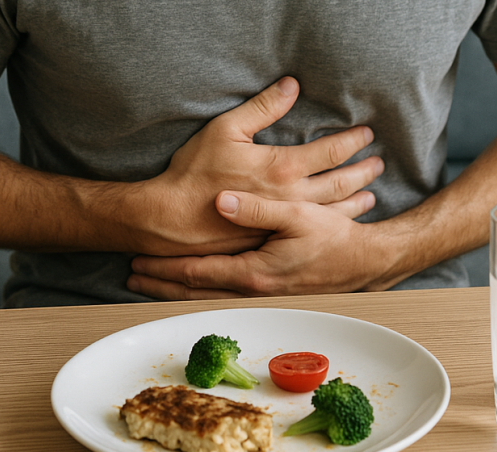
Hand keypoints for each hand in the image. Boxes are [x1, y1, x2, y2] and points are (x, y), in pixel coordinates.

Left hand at [128, 189, 396, 299]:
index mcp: (254, 272)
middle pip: (195, 290)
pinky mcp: (269, 290)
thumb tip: (221, 201)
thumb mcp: (297, 215)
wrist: (363, 261)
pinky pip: (223, 294)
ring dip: (178, 288)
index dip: (165, 267)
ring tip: (152, 281)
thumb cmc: (334, 238)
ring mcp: (261, 293)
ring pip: (208, 295)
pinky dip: (200, 289)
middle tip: (133, 276)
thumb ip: (257, 208)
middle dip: (162, 283)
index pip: (197, 272)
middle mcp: (253, 288)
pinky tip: (193, 283)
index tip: (138, 263)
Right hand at [135, 77, 382, 255]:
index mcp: (282, 167)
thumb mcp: (226, 129)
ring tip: (371, 195)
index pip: (330, 151)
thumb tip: (291, 85)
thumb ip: (262, 106)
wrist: (172, 219)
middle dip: (363, 171)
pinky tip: (341, 221)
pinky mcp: (274, 237)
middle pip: (340, 182)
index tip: (366, 133)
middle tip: (379, 164)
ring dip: (355, 200)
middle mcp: (291, 196)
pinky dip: (335, 222)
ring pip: (332, 209)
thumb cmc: (195, 172)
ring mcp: (284, 220)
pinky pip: (314, 229)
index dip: (352, 140)